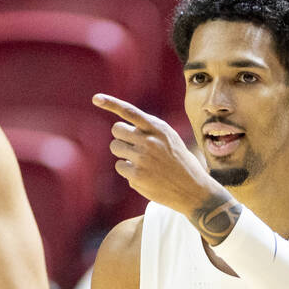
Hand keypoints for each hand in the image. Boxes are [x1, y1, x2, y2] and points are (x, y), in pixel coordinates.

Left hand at [93, 93, 218, 216]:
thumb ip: (150, 130)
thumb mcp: (170, 138)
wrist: (193, 189)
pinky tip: (145, 176)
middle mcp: (149, 140)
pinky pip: (120, 166)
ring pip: (115, 147)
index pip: (130, 111)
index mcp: (158, 128)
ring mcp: (141, 158)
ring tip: (141, 162)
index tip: (96, 98)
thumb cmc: (180, 162)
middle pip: (117, 129)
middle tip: (133, 147)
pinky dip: (128, 171)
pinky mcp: (136, 175)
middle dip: (121, 137)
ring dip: (123, 154)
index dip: (111, 103)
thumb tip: (122, 129)